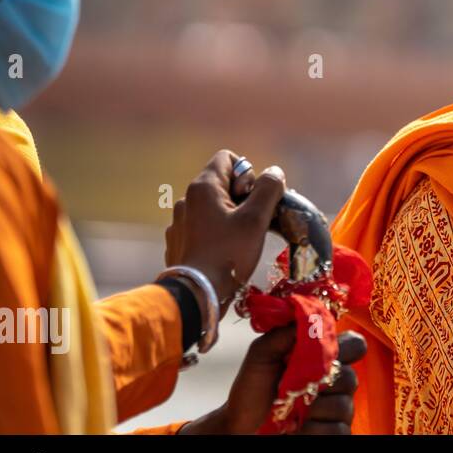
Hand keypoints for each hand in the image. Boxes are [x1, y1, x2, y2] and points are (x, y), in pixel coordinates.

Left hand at [164, 149, 284, 305]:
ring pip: (212, 207)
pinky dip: (215, 233)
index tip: (254, 199)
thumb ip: (269, 189)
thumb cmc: (228, 253)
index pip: (228, 158)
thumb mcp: (256, 219)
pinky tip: (223, 252)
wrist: (196, 293)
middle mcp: (186, 198)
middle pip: (222, 183)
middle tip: (253, 222)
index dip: (248, 173)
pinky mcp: (178, 241)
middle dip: (242, 197)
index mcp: (203, 187)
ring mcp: (179, 221)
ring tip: (239, 240)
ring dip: (229, 216)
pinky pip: (201, 226)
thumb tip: (275, 172)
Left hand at [179, 329, 366, 434]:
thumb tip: (310, 316)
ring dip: (313, 411)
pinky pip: (339, 431)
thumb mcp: (261, 354)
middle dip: (320, 386)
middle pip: (351, 378)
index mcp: (324, 358)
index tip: (325, 357)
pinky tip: (299, 428)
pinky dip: (315, 430)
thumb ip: (284, 333)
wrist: (241, 422)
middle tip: (296, 389)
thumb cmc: (253, 387)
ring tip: (292, 412)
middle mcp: (337, 382)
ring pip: (344, 406)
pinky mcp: (336, 432)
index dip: (346, 349)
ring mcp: (339, 409)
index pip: (355, 345)